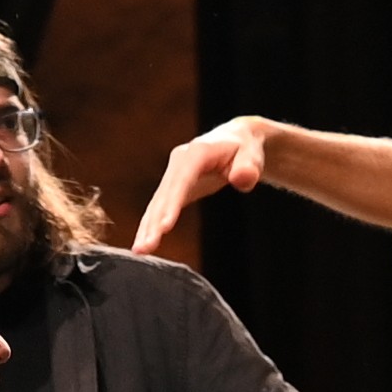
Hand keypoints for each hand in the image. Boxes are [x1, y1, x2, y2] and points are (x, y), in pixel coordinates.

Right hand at [135, 116, 275, 255]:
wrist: (237, 140)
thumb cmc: (245, 149)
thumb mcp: (251, 155)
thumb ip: (248, 167)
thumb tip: (242, 178)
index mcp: (196, 153)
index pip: (182, 181)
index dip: (172, 204)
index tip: (165, 227)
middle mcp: (179, 161)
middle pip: (164, 195)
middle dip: (153, 222)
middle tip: (143, 248)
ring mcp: (174, 173)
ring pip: (157, 203)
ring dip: (147, 227)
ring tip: (139, 251)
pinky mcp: (174, 186)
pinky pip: (160, 206)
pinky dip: (152, 224)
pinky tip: (145, 242)